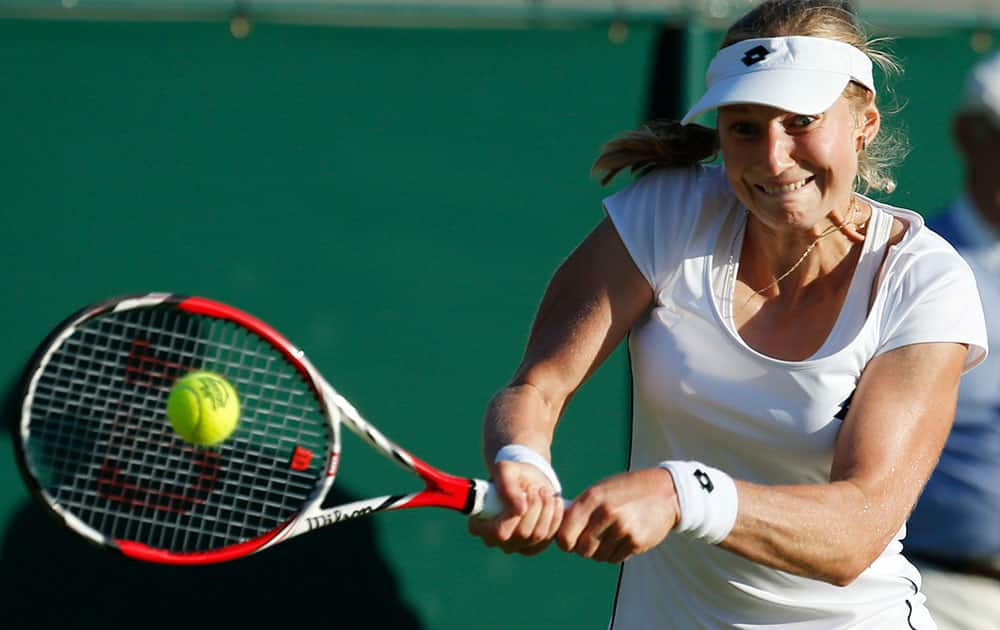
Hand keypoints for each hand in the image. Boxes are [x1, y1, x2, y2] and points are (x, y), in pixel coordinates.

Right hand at [467, 460, 563, 555]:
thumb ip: (507, 487)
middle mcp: (494, 540)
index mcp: (479, 524)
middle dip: (535, 507)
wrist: (527, 481)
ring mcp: (513, 546)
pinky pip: (547, 539)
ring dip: (547, 510)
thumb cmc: (512, 474)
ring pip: (537, 536)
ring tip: (545, 492)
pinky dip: (555, 518)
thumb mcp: (505, 471)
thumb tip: (520, 510)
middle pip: (522, 534)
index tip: (526, 491)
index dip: (516, 514)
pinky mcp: (531, 548)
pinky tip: (555, 502)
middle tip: (537, 488)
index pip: (500, 532)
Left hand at [557, 467, 679, 563]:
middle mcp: (605, 513)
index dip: (564, 542)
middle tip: (591, 539)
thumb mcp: (600, 489)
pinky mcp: (637, 541)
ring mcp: (622, 528)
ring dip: (600, 551)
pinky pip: (615, 559)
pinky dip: (615, 553)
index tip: (570, 540)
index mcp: (592, 498)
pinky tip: (622, 538)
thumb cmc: (625, 490)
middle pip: (581, 549)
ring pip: (598, 556)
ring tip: (609, 536)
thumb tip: (555, 528)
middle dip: (583, 548)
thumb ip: (579, 508)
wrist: (665, 492)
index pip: (564, 535)